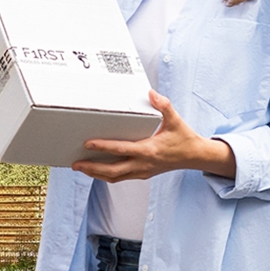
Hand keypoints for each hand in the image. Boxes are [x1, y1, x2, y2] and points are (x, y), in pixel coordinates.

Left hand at [73, 92, 237, 182]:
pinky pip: (121, 177)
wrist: (194, 157)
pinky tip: (97, 170)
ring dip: (96, 174)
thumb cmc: (183, 138)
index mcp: (149, 150)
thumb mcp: (175, 120)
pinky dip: (106, 175)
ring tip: (80, 167)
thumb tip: (151, 93)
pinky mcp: (143, 174)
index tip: (88, 143)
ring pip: (115, 177)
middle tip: (75, 163)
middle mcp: (143, 164)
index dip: (103, 147)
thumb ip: (164, 106)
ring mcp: (142, 171)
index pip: (121, 150)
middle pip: (112, 171)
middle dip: (92, 168)